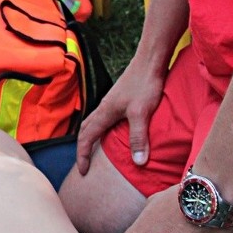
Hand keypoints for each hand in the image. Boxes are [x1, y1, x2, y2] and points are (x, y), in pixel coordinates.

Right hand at [77, 52, 165, 173]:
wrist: (150, 61)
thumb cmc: (144, 84)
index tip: (82, 171)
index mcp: (105, 112)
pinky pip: (103, 118)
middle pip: (85, 130)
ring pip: (93, 122)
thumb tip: (138, 162)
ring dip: (90, 138)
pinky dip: (101, 129)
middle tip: (84, 164)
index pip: (86, 138)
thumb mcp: (142, 113)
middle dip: (82, 148)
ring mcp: (111, 102)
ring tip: (95, 151)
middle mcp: (104, 108)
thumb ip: (138, 137)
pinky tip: (113, 133)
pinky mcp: (119, 99)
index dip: (83, 155)